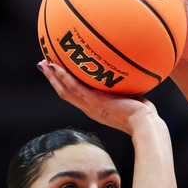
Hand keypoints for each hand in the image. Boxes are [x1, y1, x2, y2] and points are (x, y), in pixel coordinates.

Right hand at [38, 60, 158, 135]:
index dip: (64, 85)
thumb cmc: (142, 114)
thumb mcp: (130, 99)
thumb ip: (125, 90)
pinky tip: (56, 66)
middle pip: (64, 93)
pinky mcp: (95, 101)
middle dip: (52, 79)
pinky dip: (64, 77)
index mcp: (95, 109)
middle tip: (43, 65)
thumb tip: (130, 75)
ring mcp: (91, 105)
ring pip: (65, 90)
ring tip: (43, 64)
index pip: (75, 96)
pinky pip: (75, 87)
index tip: (57, 74)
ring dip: (53, 77)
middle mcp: (89, 108)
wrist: (144, 124)